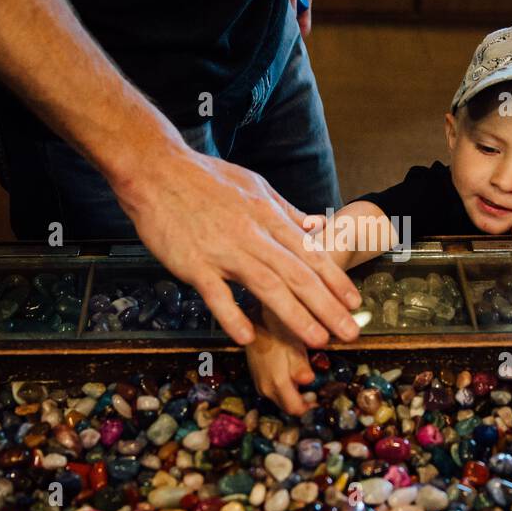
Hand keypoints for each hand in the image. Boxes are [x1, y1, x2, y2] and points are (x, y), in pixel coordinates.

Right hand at [114, 143, 360, 346]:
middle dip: (328, 307)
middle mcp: (253, 235)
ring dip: (295, 316)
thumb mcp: (255, 186)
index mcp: (269, 217)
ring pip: (268, 286)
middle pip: (298, 275)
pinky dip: (233, 315)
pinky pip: (217, 294)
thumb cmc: (205, 178)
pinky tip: (248, 337)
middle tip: (349, 334)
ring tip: (317, 340)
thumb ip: (286, 211)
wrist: (156, 170)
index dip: (336, 282)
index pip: (311, 254)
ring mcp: (224, 251)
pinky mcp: (194, 263)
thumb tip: (315, 227)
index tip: (355, 304)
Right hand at [246, 307, 316, 415]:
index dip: (311, 408)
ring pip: (281, 400)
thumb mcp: (294, 345)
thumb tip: (309, 380)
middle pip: (288, 407)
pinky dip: (286, 389)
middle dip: (304, 403)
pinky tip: (293, 376)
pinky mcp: (257, 378)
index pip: (295, 409)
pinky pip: (274, 391)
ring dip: (295, 396)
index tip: (322, 400)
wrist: (255, 320)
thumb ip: (301, 366)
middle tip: (318, 392)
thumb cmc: (278, 330)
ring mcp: (260, 383)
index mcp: (276, 383)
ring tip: (308, 383)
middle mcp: (266, 388)